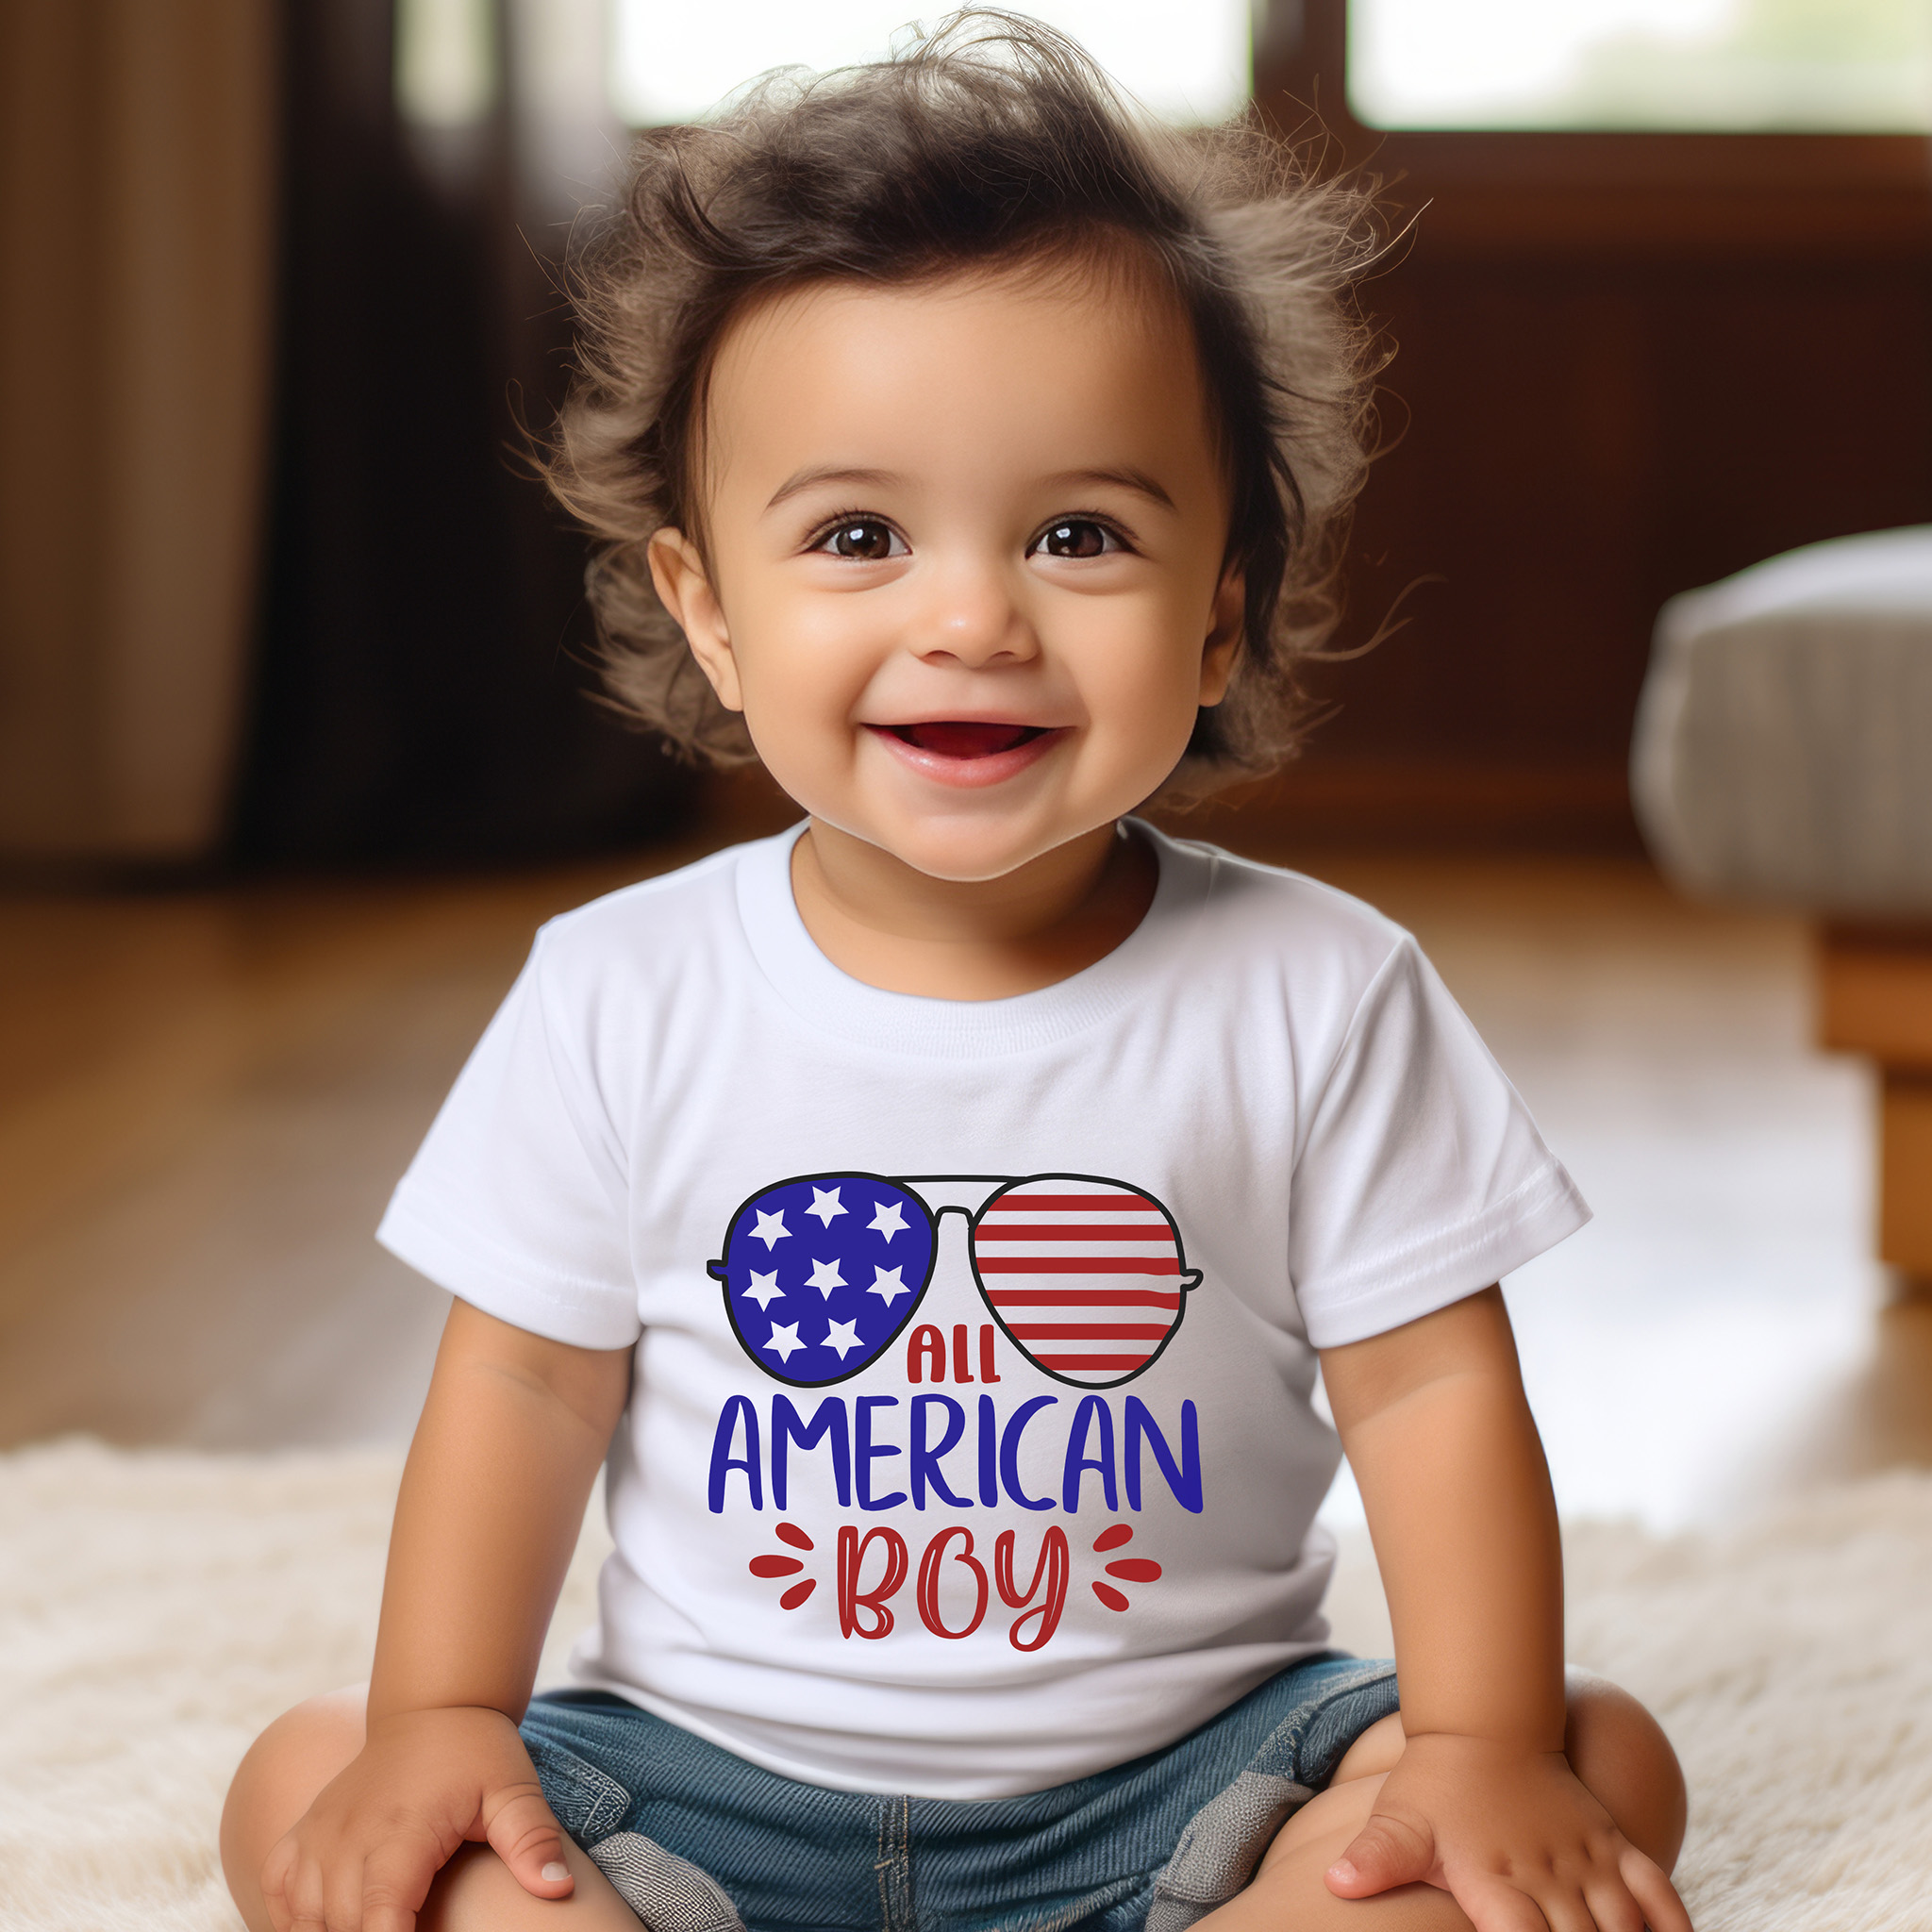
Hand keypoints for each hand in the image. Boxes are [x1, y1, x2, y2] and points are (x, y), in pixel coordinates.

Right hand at [259, 1704, 573, 1931]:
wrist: (432, 1706)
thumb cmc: (475, 1752)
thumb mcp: (514, 1789)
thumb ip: (532, 1840)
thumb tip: (560, 1890)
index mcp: (400, 1833)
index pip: (380, 1918)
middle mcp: (347, 1837)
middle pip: (342, 1927)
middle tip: (412, 1927)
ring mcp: (317, 1834)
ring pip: (305, 1918)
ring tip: (378, 1923)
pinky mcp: (302, 1832)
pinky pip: (277, 1891)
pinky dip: (293, 1919)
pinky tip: (325, 1925)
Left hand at [1326, 1732, 1691, 1931]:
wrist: (1484, 1722)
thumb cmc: (1436, 1784)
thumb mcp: (1400, 1820)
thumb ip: (1376, 1857)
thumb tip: (1333, 1882)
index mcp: (1496, 1882)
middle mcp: (1549, 1877)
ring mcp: (1587, 1861)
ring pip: (1626, 1927)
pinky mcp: (1612, 1844)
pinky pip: (1657, 1893)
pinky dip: (1674, 1925)